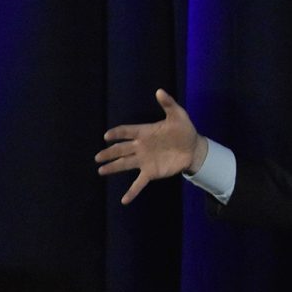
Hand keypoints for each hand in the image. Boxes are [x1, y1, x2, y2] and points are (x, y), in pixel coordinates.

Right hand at [95, 89, 207, 204]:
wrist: (193, 148)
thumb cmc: (184, 129)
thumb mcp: (177, 114)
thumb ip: (168, 103)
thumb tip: (159, 91)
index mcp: (145, 131)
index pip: (127, 131)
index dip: (117, 133)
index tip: (107, 136)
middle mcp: (141, 146)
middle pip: (121, 149)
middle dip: (109, 153)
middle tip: (97, 157)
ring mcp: (144, 160)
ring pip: (125, 164)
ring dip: (113, 168)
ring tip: (101, 170)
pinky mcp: (151, 172)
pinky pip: (139, 183)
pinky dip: (132, 191)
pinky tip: (124, 200)